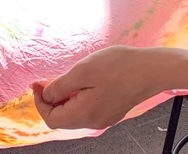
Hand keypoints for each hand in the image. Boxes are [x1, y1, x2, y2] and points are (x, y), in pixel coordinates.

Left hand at [32, 46, 158, 130]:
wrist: (151, 69)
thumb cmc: (119, 66)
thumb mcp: (83, 71)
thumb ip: (61, 86)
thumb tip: (46, 95)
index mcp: (85, 113)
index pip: (51, 119)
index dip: (39, 102)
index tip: (36, 84)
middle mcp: (94, 121)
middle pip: (62, 119)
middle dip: (51, 100)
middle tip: (48, 79)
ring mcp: (104, 118)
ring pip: (74, 114)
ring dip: (64, 98)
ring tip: (67, 78)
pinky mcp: (112, 111)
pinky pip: (87, 109)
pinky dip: (77, 98)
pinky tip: (82, 82)